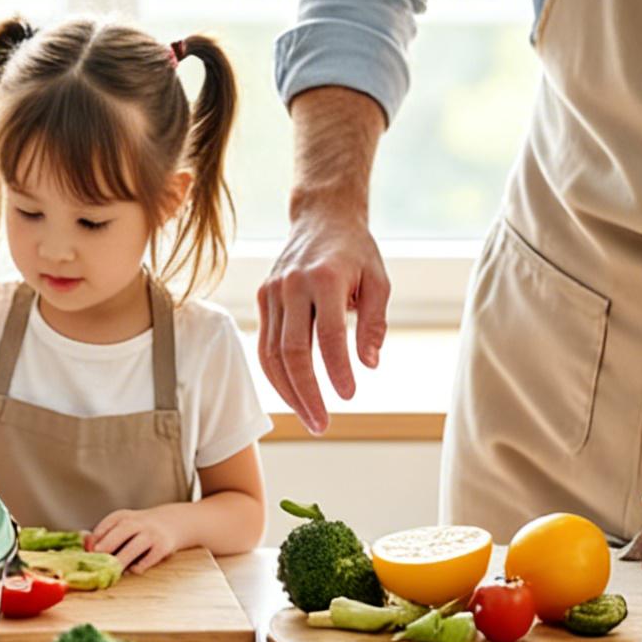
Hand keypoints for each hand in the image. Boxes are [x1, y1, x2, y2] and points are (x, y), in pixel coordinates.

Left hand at [88, 508, 188, 574]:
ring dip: (121, 560)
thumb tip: (84, 546)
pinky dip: (139, 566)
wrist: (172, 522)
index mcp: (122, 517)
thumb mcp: (122, 525)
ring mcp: (151, 534)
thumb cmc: (139, 528)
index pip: (106, 525)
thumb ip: (104, 535)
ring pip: (134, 547)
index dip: (95, 539)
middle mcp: (137, 523)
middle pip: (121, 532)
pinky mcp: (162, 547)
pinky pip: (149, 559)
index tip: (87, 552)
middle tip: (97, 558)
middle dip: (107, 545)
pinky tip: (133, 570)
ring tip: (112, 570)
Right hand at [256, 204, 390, 431]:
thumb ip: (373, 324)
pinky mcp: (263, 297)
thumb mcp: (378, 281)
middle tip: (322, 424)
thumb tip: (368, 364)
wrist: (321, 218)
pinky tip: (294, 394)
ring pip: (271, 353)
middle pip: (291, 351)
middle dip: (307, 393)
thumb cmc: (355, 252)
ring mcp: (272, 292)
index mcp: (325, 279)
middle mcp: (292, 285)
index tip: (350, 396)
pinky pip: (265, 345)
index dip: (337, 370)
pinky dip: (276, 375)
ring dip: (289, 392)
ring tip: (310, 418)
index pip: (328, 335)